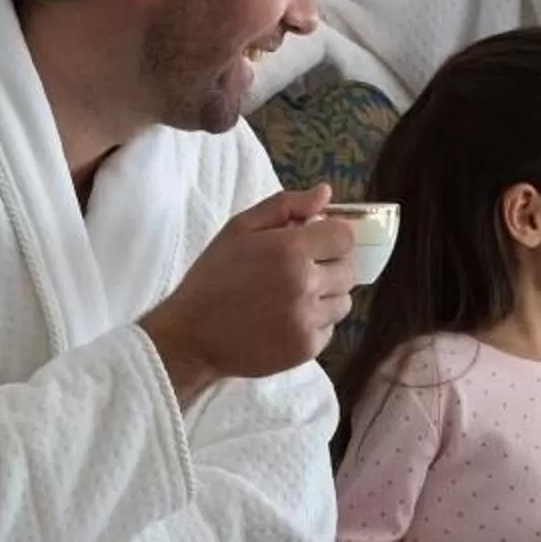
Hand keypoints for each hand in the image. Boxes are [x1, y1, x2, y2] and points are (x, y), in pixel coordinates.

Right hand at [142, 185, 358, 395]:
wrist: (192, 335)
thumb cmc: (214, 277)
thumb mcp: (239, 228)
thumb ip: (286, 206)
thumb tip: (325, 193)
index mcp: (289, 249)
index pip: (345, 237)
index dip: (333, 238)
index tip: (318, 244)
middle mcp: (304, 284)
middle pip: (348, 271)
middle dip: (330, 267)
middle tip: (300, 272)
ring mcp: (307, 319)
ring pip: (343, 303)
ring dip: (325, 298)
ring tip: (293, 298)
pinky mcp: (306, 348)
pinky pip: (329, 330)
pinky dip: (315, 324)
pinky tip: (286, 320)